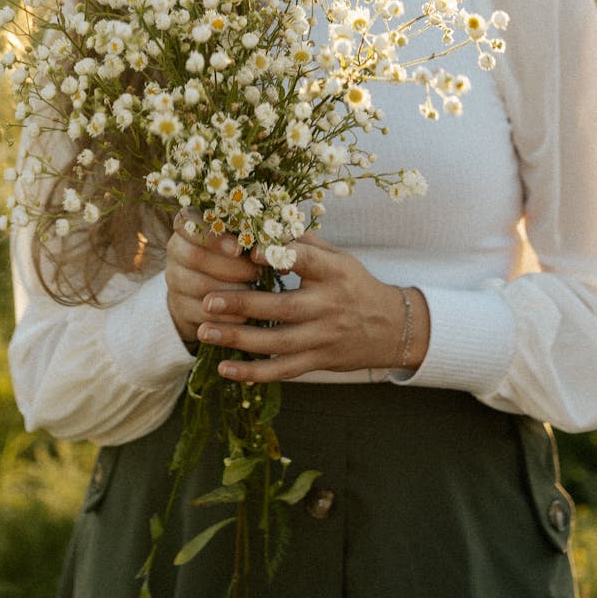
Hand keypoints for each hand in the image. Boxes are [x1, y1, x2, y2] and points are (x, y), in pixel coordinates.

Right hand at [165, 210, 260, 346]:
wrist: (210, 289)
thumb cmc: (234, 255)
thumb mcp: (240, 239)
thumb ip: (253, 235)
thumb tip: (279, 246)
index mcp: (188, 226)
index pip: (189, 222)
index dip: (214, 237)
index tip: (238, 249)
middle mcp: (176, 250)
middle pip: (195, 256)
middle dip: (231, 267)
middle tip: (256, 273)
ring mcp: (174, 280)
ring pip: (200, 286)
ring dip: (232, 292)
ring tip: (254, 292)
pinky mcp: (180, 307)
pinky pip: (202, 312)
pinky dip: (226, 316)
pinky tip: (245, 315)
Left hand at [195, 233, 430, 381]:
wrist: (392, 328)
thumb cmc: (355, 285)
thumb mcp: (340, 258)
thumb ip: (304, 244)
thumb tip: (265, 225)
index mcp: (334, 273)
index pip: (306, 261)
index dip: (279, 255)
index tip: (248, 251)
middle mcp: (329, 306)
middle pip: (282, 307)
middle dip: (242, 305)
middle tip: (207, 300)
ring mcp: (323, 337)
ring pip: (277, 342)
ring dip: (238, 339)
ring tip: (205, 332)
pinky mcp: (318, 361)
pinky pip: (282, 369)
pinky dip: (253, 373)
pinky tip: (224, 368)